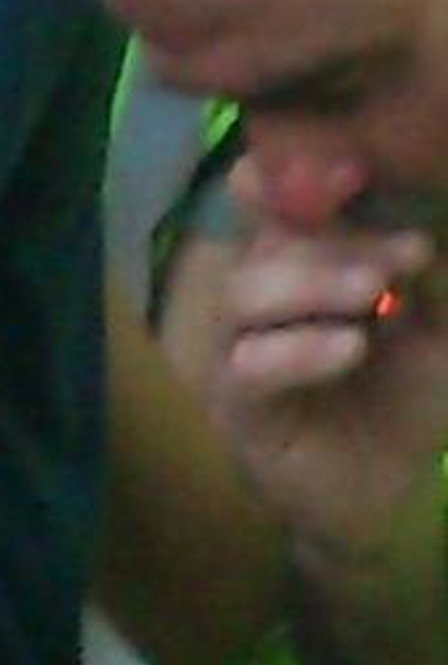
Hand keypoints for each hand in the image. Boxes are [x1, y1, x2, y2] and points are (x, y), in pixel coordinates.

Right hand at [215, 208, 447, 558]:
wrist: (392, 492)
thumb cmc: (408, 399)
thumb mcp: (438, 328)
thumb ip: (429, 276)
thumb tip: (423, 232)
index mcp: (303, 262)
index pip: (281, 202)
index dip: (298, 177)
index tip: (355, 172)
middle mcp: (263, 296)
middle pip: (267, 240)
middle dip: (337, 239)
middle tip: (407, 254)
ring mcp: (241, 351)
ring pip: (243, 294)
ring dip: (312, 284)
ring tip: (376, 294)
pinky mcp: (238, 409)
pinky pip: (249, 367)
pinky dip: (299, 351)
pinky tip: (350, 348)